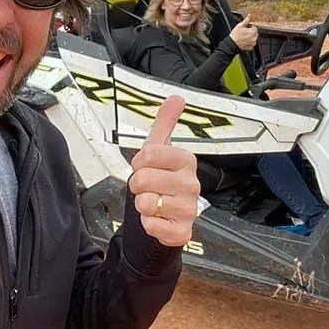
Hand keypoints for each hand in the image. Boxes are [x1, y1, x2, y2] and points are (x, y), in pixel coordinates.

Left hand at [128, 95, 200, 247]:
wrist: (165, 216)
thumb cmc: (161, 181)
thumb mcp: (159, 148)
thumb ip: (166, 122)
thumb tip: (176, 98)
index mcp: (186, 161)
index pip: (148, 154)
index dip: (138, 162)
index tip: (145, 166)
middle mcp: (191, 184)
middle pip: (143, 179)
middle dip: (138, 185)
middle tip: (148, 187)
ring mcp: (189, 209)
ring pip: (146, 202)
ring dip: (142, 205)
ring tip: (154, 202)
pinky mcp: (182, 231)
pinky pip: (152, 225)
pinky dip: (148, 224)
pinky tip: (157, 219)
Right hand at [228, 14, 257, 50]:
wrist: (232, 44)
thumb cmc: (235, 35)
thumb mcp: (240, 25)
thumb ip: (246, 20)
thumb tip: (249, 15)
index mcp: (253, 32)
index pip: (255, 28)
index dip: (250, 27)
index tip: (246, 28)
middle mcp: (254, 38)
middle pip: (255, 33)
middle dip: (251, 32)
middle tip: (244, 33)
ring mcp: (252, 43)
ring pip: (254, 39)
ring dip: (250, 37)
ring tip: (244, 37)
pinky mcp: (250, 47)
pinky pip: (252, 44)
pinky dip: (249, 43)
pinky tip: (245, 41)